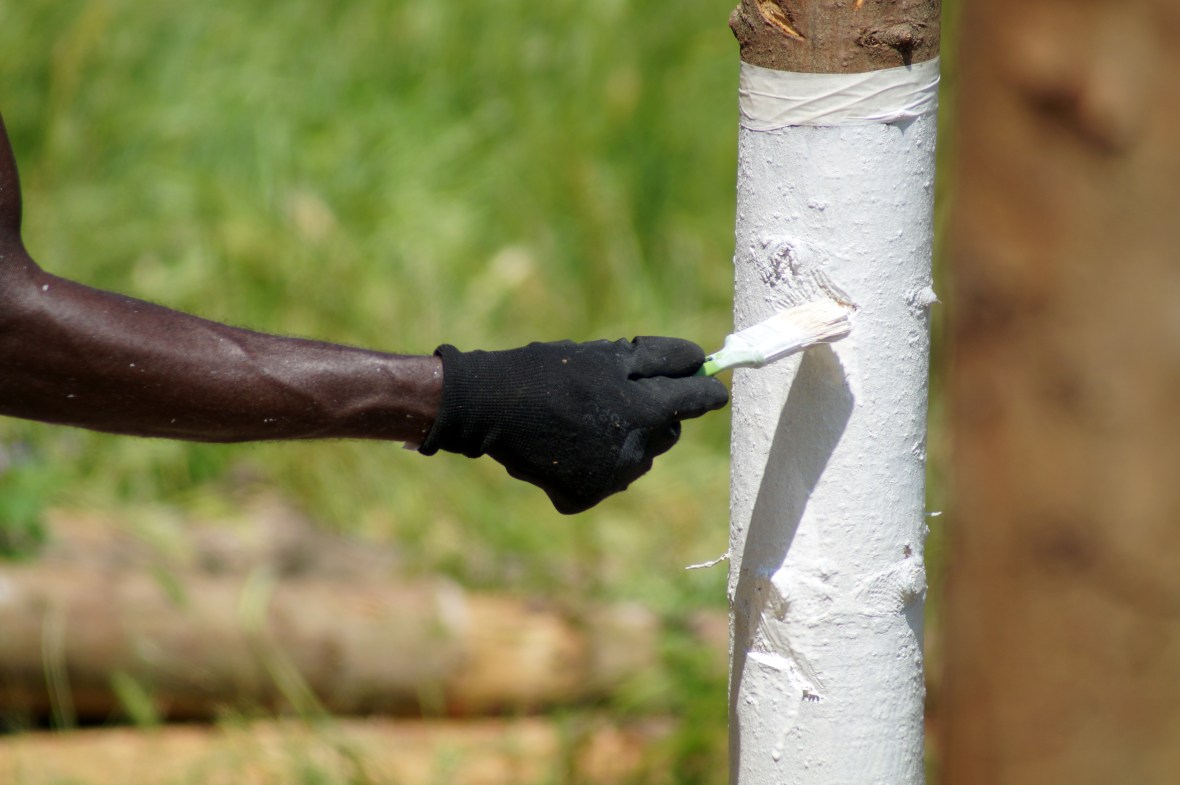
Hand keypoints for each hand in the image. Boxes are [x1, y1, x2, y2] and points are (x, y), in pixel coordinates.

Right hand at [419, 337, 728, 513]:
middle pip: (669, 432)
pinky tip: (566, 445)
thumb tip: (701, 362)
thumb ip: (660, 359)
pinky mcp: (585, 496)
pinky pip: (606, 478)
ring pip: (639, 457)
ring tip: (584, 420)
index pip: (698, 401)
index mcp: (646, 410)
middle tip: (620, 397)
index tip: (710, 388)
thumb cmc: (552, 371)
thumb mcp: (608, 354)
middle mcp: (636, 451)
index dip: (706, 391)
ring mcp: (610, 479)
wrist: (491, 406)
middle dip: (656, 415)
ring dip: (626, 440)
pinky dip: (593, 464)